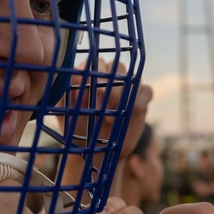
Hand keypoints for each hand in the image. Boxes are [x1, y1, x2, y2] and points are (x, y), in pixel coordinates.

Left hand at [62, 60, 152, 185]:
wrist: (96, 151)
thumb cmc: (78, 128)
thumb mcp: (68, 112)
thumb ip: (67, 92)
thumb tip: (75, 74)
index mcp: (91, 76)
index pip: (97, 61)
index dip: (96, 74)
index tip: (92, 93)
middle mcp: (111, 78)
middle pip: (117, 66)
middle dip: (110, 87)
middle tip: (101, 107)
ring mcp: (128, 88)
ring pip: (132, 77)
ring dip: (123, 94)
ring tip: (112, 115)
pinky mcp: (142, 100)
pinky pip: (146, 90)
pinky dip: (139, 100)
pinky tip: (129, 113)